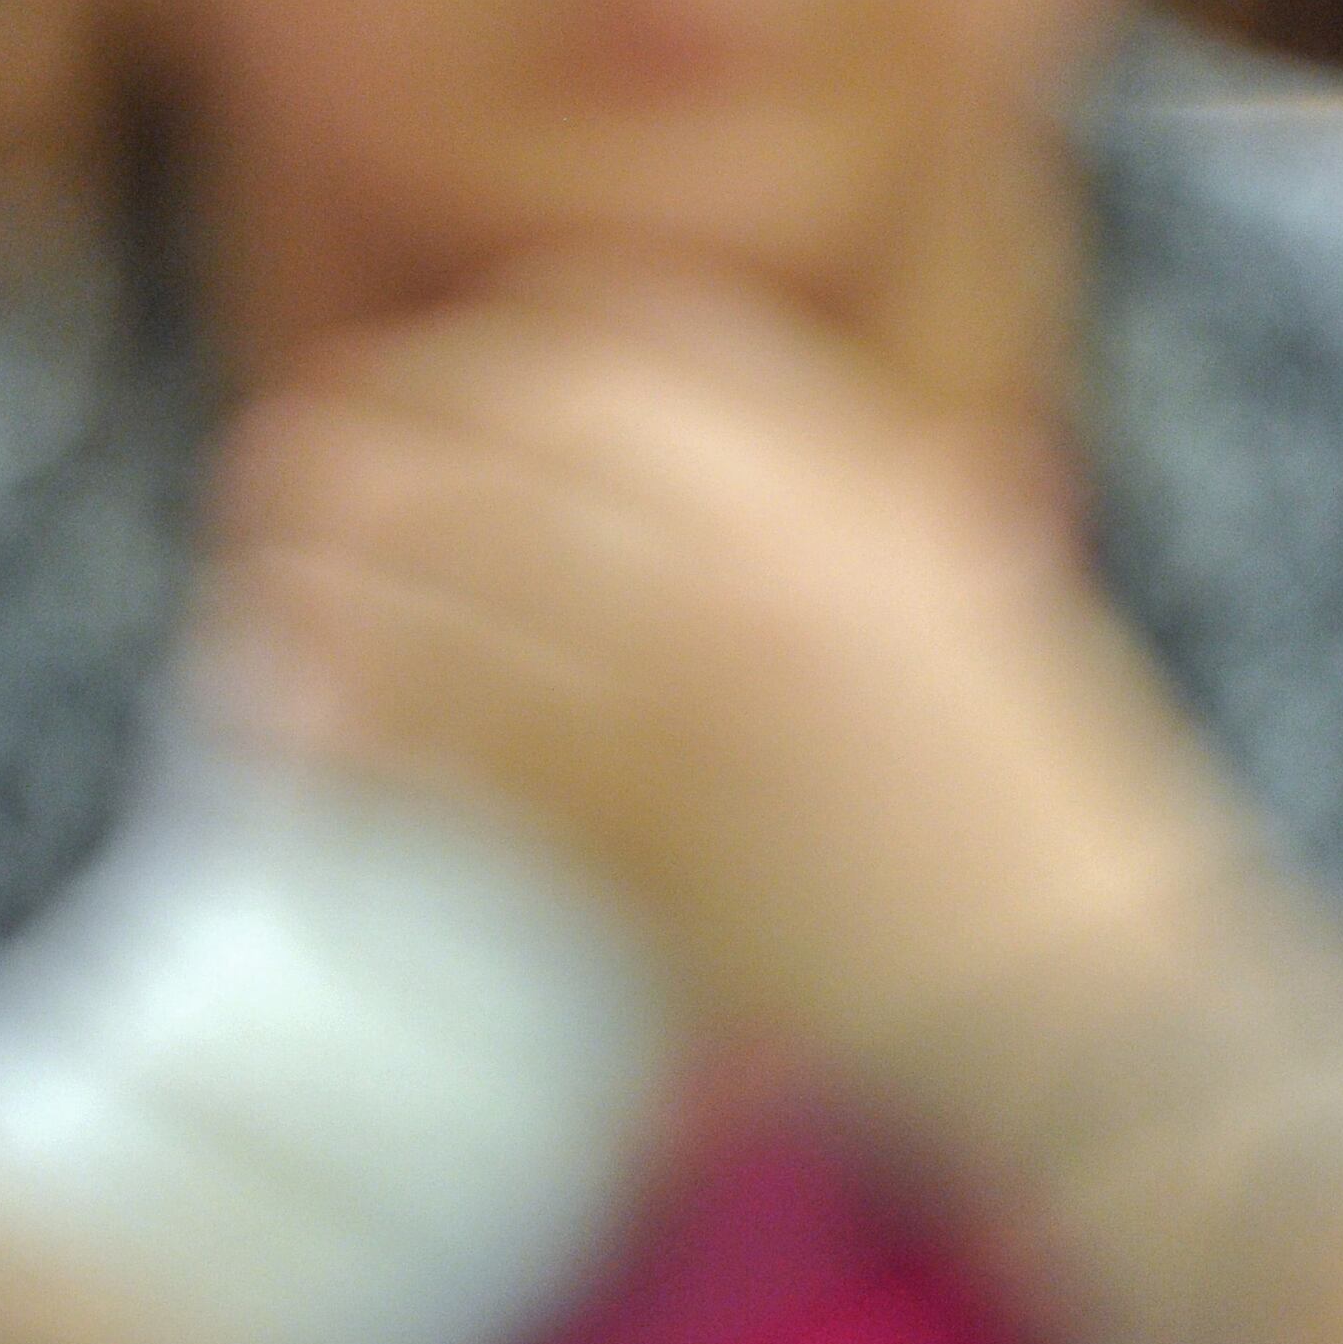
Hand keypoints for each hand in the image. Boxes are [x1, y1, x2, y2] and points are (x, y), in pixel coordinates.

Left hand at [210, 259, 1228, 1106]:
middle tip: (274, 471)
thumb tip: (653, 446)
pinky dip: (346, 724)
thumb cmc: (1034, 809)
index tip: (416, 391)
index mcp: (838, 475)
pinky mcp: (636, 821)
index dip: (483, 358)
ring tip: (247, 591)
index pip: (610, 344)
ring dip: (318, 573)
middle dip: (364, 442)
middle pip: (492, 437)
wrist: (1095, 999)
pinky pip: (443, 745)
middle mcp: (752, 550)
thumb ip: (818, 493)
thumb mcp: (946, 589)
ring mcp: (685, 682)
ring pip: (437, 578)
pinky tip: (279, 727)